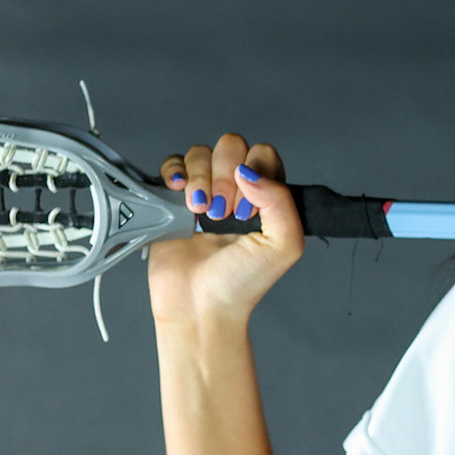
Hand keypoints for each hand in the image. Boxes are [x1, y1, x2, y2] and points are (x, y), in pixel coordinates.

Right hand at [147, 134, 304, 327]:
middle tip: (221, 213)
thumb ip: (280, 202)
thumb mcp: (283, 245)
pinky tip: (178, 192)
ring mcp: (204, 193)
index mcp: (266, 197)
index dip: (254, 173)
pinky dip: (173, 172)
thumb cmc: (242, 283)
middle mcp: (235, 191)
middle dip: (223, 175)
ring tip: (199, 212)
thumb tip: (248, 170)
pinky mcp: (173, 201)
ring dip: (199, 178)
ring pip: (200, 153)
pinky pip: (171, 166)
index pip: (263, 155)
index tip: (246, 209)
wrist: (200, 307)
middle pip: (230, 146)